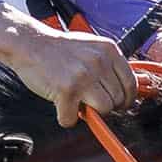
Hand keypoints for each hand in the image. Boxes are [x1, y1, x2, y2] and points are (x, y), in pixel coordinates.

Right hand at [0, 7, 135, 126]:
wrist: (29, 43)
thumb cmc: (58, 48)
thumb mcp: (91, 48)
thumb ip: (109, 66)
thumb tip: (132, 86)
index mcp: (108, 51)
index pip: (131, 84)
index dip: (126, 99)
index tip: (120, 105)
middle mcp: (99, 62)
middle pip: (118, 100)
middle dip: (105, 106)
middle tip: (89, 101)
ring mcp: (83, 77)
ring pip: (103, 110)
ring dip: (90, 112)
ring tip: (76, 102)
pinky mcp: (66, 90)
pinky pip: (73, 118)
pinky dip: (65, 117)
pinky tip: (60, 105)